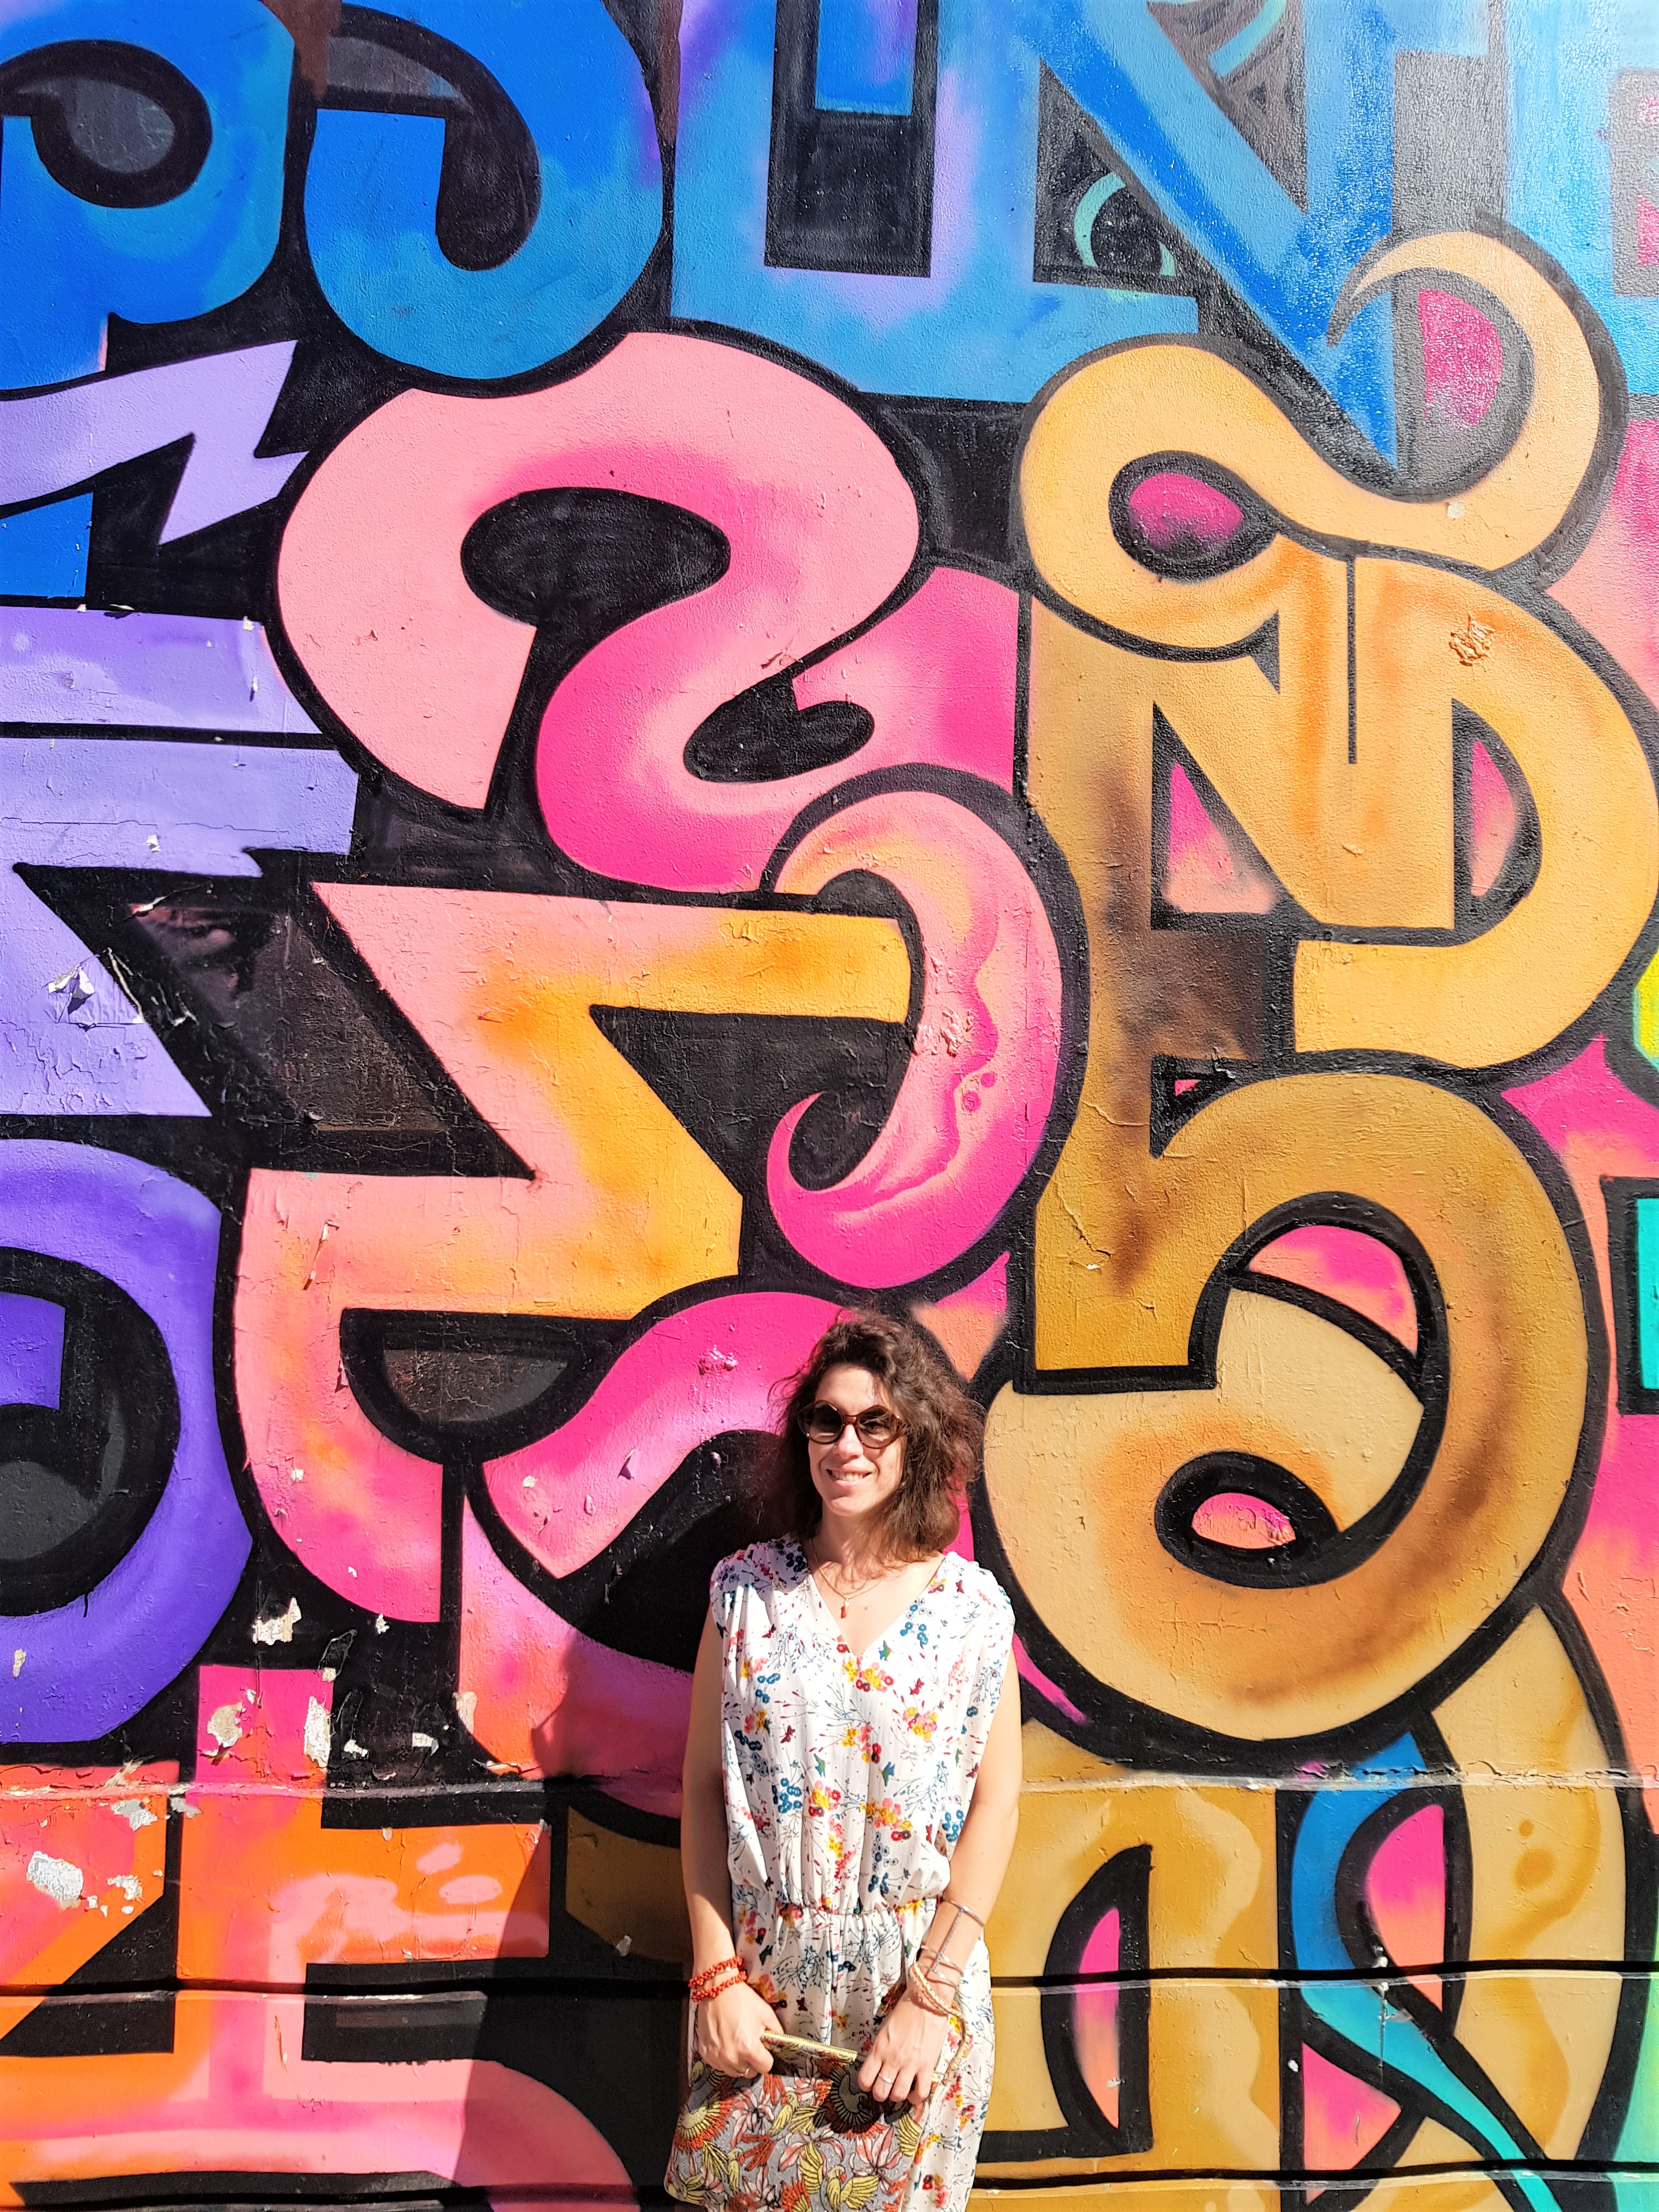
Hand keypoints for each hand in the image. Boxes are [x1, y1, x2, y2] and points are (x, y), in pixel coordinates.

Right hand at [695, 1978, 780, 2076]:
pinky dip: (723, 2059)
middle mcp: (732, 2056)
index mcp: (749, 2048)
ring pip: (734, 2071)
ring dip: (738, 2062)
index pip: (765, 2067)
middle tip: (750, 2046)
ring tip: (737, 2044)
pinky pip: (719, 2065)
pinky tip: (725, 2043)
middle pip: (749, 2072)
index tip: (764, 2050)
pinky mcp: (705, 2053)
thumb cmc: (742, 1999)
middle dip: (753, 2062)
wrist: (717, 1989)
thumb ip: (777, 2032)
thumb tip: (779, 2044)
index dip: (767, 2058)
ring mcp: (717, 2056)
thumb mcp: (766, 2013)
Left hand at [856, 1993, 948, 2114]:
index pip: (864, 2079)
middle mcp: (892, 2059)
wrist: (927, 2000)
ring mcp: (910, 2064)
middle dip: (881, 2094)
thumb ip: (881, 2048)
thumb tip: (879, 2063)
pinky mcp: (927, 2066)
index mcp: (879, 2048)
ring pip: (898, 2095)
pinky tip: (914, 2093)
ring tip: (900, 2090)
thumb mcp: (886, 2028)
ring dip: (897, 2096)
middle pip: (880, 2092)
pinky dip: (916, 2098)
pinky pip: (921, 2093)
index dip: (866, 2085)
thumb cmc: (907, 2010)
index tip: (871, 2084)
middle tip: (886, 2089)